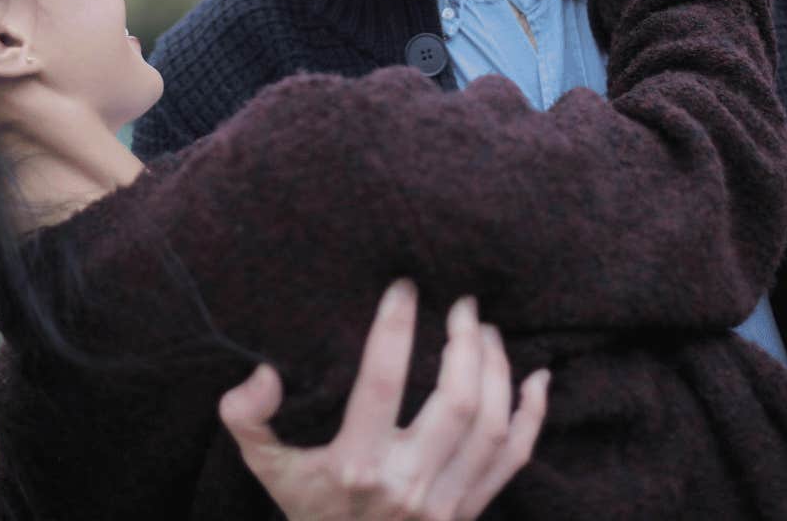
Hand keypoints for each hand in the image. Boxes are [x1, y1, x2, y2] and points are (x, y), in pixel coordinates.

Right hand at [219, 280, 550, 520]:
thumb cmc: (309, 509)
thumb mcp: (267, 467)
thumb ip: (248, 419)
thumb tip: (263, 374)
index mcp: (355, 464)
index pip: (381, 381)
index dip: (395, 327)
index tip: (404, 287)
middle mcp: (406, 483)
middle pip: (456, 400)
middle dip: (466, 342)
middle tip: (463, 304)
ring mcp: (444, 502)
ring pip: (491, 425)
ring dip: (497, 370)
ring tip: (487, 332)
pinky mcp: (470, 512)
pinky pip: (514, 459)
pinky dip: (532, 417)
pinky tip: (537, 380)